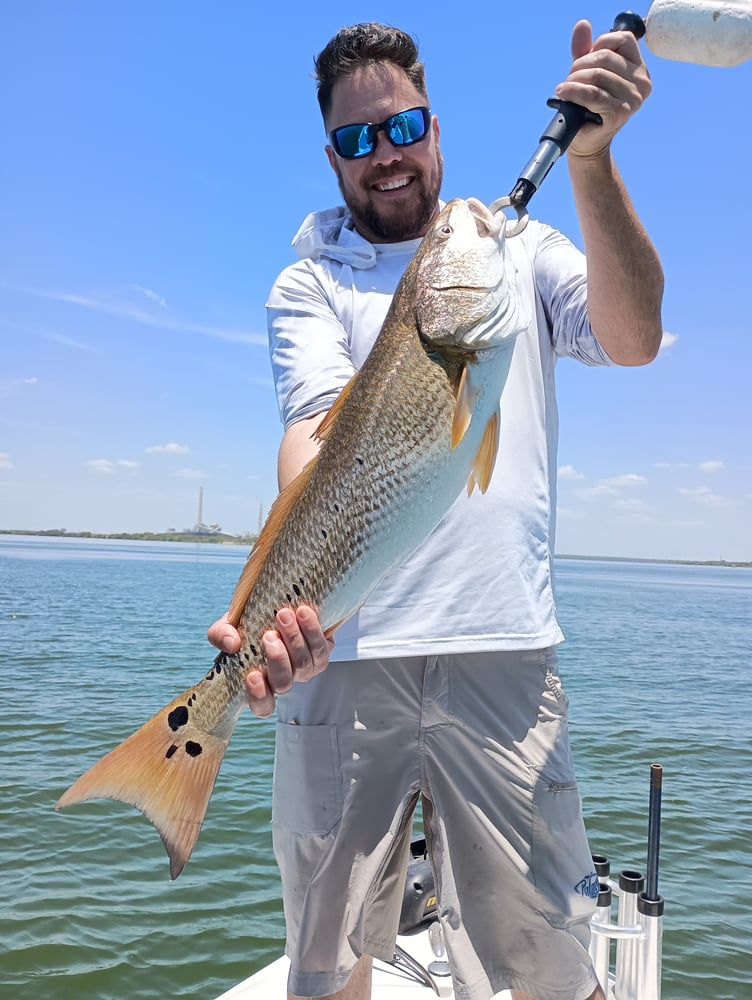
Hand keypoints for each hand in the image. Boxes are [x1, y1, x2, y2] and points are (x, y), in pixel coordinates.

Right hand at [206, 606, 333, 717]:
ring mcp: (304, 668)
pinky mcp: (321, 651)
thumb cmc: (248, 623)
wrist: (276, 604)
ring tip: (285, 615)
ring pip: (305, 664)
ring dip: (295, 640)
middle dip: (278, 659)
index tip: (252, 675)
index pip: (262, 705)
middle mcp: (284, 679)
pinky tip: (304, 613)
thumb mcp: (227, 626)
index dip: (259, 696)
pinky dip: (313, 630)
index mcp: (260, 682)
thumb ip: (220, 634)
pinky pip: (322, 648)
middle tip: (268, 635)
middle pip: (284, 682)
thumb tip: (232, 643)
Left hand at [555, 20, 650, 158]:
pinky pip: (592, 94)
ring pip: (597, 75)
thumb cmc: (588, 107)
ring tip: (565, 89)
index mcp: (639, 69)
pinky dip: (573, 91)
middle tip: (569, 79)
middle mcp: (642, 82)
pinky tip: (563, 92)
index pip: (622, 39)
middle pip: (605, 57)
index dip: (598, 44)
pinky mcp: (620, 112)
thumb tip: (582, 25)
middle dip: (580, 65)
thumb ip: (585, 49)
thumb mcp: (587, 73)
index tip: (584, 60)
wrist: (586, 142)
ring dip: (574, 80)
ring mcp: (633, 98)